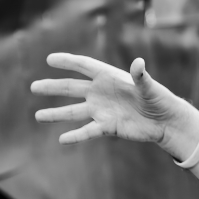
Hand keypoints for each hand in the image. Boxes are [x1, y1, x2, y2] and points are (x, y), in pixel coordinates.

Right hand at [31, 54, 198, 149]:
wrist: (165, 121)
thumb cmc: (159, 99)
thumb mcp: (150, 87)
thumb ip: (141, 76)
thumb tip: (138, 63)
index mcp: (109, 77)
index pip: (84, 66)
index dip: (67, 61)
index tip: (49, 59)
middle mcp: (101, 92)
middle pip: (72, 88)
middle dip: (53, 87)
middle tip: (33, 87)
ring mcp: (102, 110)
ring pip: (74, 111)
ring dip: (56, 114)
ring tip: (37, 116)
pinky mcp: (107, 126)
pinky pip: (87, 131)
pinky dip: (75, 135)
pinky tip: (61, 139)